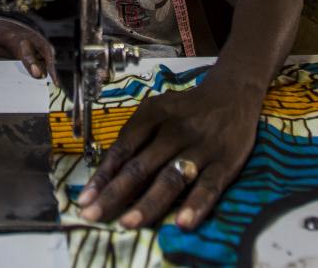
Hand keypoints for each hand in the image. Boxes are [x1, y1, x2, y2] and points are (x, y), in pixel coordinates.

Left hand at [77, 76, 261, 229]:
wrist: (232, 93)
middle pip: (141, 166)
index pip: (123, 149)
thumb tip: (109, 169)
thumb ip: (135, 134)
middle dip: (116, 193)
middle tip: (94, 215)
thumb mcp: (157, 108)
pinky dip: (196, 205)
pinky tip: (182, 223)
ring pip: (171, 178)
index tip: (85, 199)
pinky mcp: (225, 162)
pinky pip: (209, 187)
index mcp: (153, 116)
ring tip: (129, 223)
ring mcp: (200, 148)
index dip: (103, 175)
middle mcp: (174, 131)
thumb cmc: (186, 107)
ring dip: (149, 203)